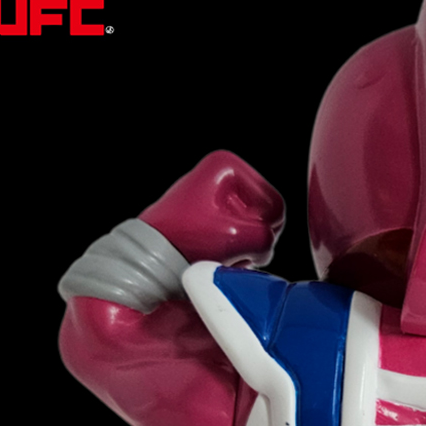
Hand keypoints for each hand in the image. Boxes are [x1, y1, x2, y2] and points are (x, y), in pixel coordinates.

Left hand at [139, 150, 285, 267]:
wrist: (151, 259)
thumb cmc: (182, 240)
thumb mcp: (236, 238)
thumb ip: (267, 237)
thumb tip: (267, 243)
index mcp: (228, 166)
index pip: (274, 205)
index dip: (262, 229)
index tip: (234, 238)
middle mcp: (223, 175)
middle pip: (267, 215)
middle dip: (253, 239)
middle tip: (228, 249)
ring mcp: (218, 196)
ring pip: (257, 227)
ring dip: (245, 248)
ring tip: (220, 254)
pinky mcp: (213, 216)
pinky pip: (242, 235)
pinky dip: (235, 250)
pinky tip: (217, 256)